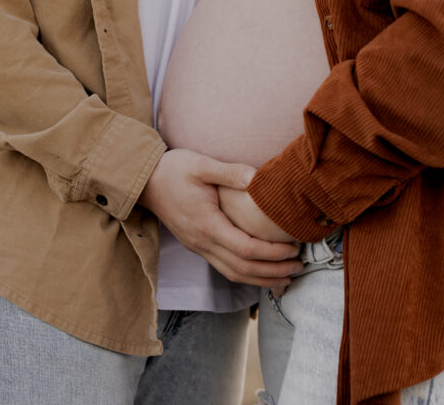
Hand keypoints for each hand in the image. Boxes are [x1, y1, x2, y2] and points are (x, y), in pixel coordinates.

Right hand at [138, 149, 301, 287]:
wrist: (144, 181)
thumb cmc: (173, 170)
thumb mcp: (201, 164)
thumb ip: (230, 172)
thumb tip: (257, 178)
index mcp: (206, 225)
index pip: (245, 248)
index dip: (272, 253)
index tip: (293, 248)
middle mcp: (202, 242)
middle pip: (242, 268)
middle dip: (273, 272)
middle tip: (299, 267)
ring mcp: (198, 247)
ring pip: (233, 273)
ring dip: (261, 278)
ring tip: (286, 276)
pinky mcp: (197, 245)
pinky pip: (224, 267)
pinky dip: (246, 273)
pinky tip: (261, 270)